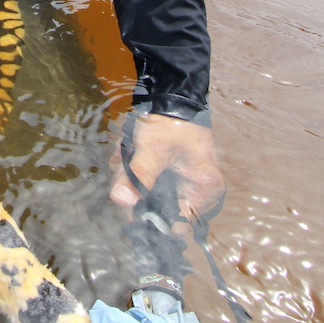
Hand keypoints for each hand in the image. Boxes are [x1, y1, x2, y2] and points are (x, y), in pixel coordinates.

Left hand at [108, 113, 224, 222]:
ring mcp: (186, 183)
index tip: (126, 202)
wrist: (173, 96)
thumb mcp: (152, 150)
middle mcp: (199, 193)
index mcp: (203, 192)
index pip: (174, 226)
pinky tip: (127, 152)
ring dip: (131, 176)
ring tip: (125, 152)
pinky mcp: (173, 174)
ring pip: (149, 195)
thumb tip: (120, 200)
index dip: (146, 218)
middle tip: (122, 165)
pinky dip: (134, 170)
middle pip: (158, 210)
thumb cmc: (170, 123)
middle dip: (135, 189)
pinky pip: (149, 182)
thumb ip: (137, 176)